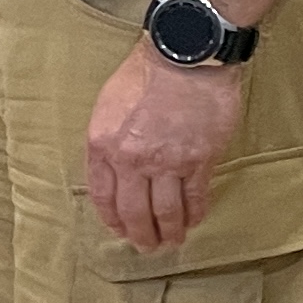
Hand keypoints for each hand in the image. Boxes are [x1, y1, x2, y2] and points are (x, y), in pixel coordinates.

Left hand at [85, 45, 250, 251]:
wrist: (185, 55)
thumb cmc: (145, 74)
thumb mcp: (107, 105)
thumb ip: (108, 142)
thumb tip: (115, 172)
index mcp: (103, 145)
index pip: (103, 196)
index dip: (112, 220)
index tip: (119, 230)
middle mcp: (132, 159)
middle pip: (134, 212)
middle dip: (140, 236)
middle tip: (147, 248)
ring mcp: (167, 162)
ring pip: (166, 212)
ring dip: (169, 233)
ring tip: (172, 242)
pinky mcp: (199, 161)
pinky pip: (195, 198)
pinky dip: (195, 214)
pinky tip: (194, 221)